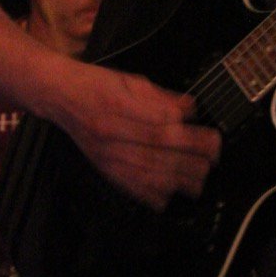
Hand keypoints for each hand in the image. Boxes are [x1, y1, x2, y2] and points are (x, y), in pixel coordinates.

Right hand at [51, 64, 220, 210]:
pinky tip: (173, 191)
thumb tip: (192, 110)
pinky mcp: (106, 170)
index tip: (212, 136)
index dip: (192, 133)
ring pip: (151, 175)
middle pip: (161, 151)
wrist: (62, 96)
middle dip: (195, 158)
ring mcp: (109, 155)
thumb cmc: (98, 85)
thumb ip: (165, 97)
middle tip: (213, 158)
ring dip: (182, 179)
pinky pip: (134, 190)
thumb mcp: (134, 81)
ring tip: (201, 177)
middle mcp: (114, 133)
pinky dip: (158, 195)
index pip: (164, 123)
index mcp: (121, 105)